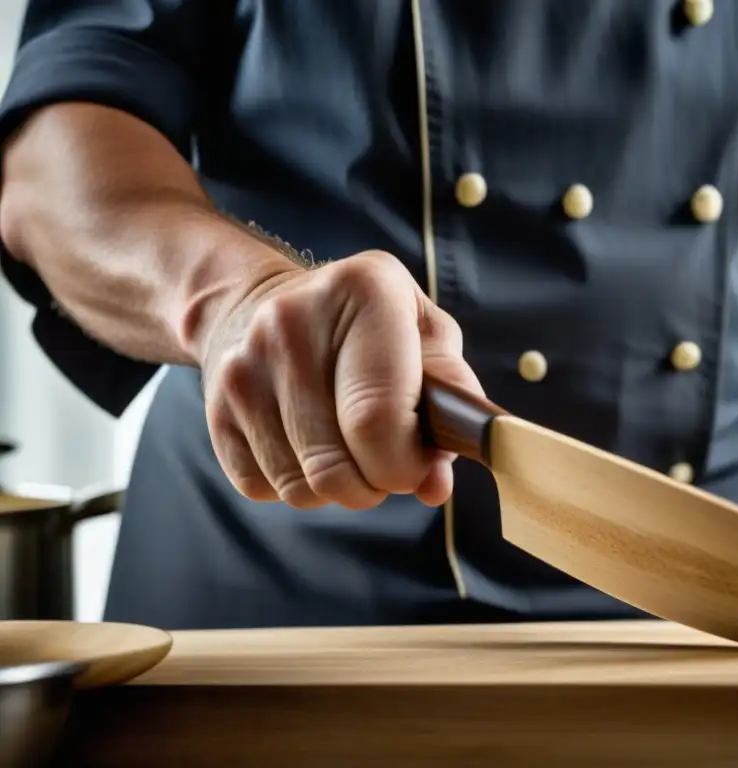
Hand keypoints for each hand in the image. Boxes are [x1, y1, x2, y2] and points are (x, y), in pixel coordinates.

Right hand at [198, 249, 482, 509]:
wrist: (260, 302)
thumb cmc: (368, 328)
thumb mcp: (425, 335)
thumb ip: (450, 402)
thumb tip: (435, 484)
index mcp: (365, 292)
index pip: (378, 417)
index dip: (405, 465)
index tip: (417, 466)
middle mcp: (292, 324)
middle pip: (335, 465)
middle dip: (375, 485)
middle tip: (387, 464)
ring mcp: (243, 367)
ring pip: (301, 488)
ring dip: (337, 488)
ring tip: (349, 448)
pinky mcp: (215, 408)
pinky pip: (264, 488)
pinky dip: (297, 485)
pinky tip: (307, 444)